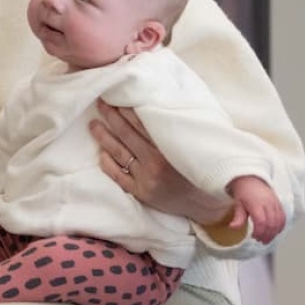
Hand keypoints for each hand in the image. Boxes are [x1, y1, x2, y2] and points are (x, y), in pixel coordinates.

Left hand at [92, 101, 228, 223]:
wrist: (210, 205)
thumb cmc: (205, 170)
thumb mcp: (198, 146)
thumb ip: (180, 129)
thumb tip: (165, 105)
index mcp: (171, 149)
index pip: (143, 124)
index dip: (128, 110)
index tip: (118, 98)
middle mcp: (156, 163)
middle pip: (127, 135)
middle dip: (112, 117)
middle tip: (101, 103)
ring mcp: (146, 179)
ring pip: (119, 153)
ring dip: (104, 137)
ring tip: (94, 124)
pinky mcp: (141, 193)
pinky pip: (118, 176)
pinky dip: (108, 164)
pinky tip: (101, 152)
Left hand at [227, 175, 285, 243]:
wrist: (251, 180)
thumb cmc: (243, 193)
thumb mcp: (237, 204)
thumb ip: (238, 217)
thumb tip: (232, 228)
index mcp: (256, 204)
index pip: (261, 222)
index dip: (259, 232)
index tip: (254, 237)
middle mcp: (268, 204)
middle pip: (272, 223)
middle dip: (267, 235)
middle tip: (261, 241)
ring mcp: (275, 204)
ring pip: (279, 222)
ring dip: (274, 232)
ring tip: (267, 239)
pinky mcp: (279, 204)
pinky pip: (283, 217)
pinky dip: (280, 226)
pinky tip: (275, 232)